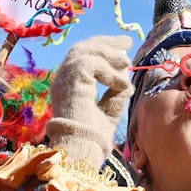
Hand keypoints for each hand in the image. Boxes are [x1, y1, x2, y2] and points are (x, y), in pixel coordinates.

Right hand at [44, 35, 133, 167]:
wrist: (83, 149)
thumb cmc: (92, 137)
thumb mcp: (109, 111)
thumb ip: (115, 94)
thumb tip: (127, 78)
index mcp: (69, 86)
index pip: (83, 57)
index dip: (103, 49)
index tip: (124, 48)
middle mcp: (62, 79)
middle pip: (82, 48)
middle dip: (106, 43)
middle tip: (127, 42)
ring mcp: (63, 78)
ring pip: (85, 50)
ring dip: (109, 53)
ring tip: (127, 62)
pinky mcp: (70, 79)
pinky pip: (91, 63)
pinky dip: (109, 71)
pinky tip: (121, 83)